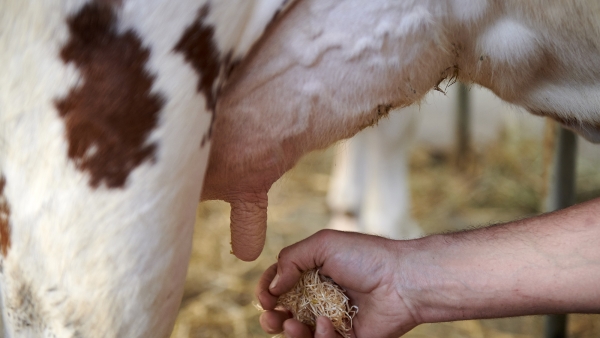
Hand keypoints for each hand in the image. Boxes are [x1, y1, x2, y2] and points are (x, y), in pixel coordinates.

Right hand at [255, 230, 419, 337]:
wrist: (402, 281)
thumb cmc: (366, 257)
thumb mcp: (323, 244)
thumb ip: (291, 259)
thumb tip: (273, 286)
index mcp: (313, 272)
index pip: (280, 283)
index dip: (267, 291)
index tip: (265, 297)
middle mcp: (320, 296)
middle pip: (284, 312)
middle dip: (271, 319)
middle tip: (271, 319)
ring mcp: (333, 319)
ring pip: (300, 333)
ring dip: (289, 332)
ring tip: (291, 326)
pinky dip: (319, 337)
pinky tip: (325, 325)